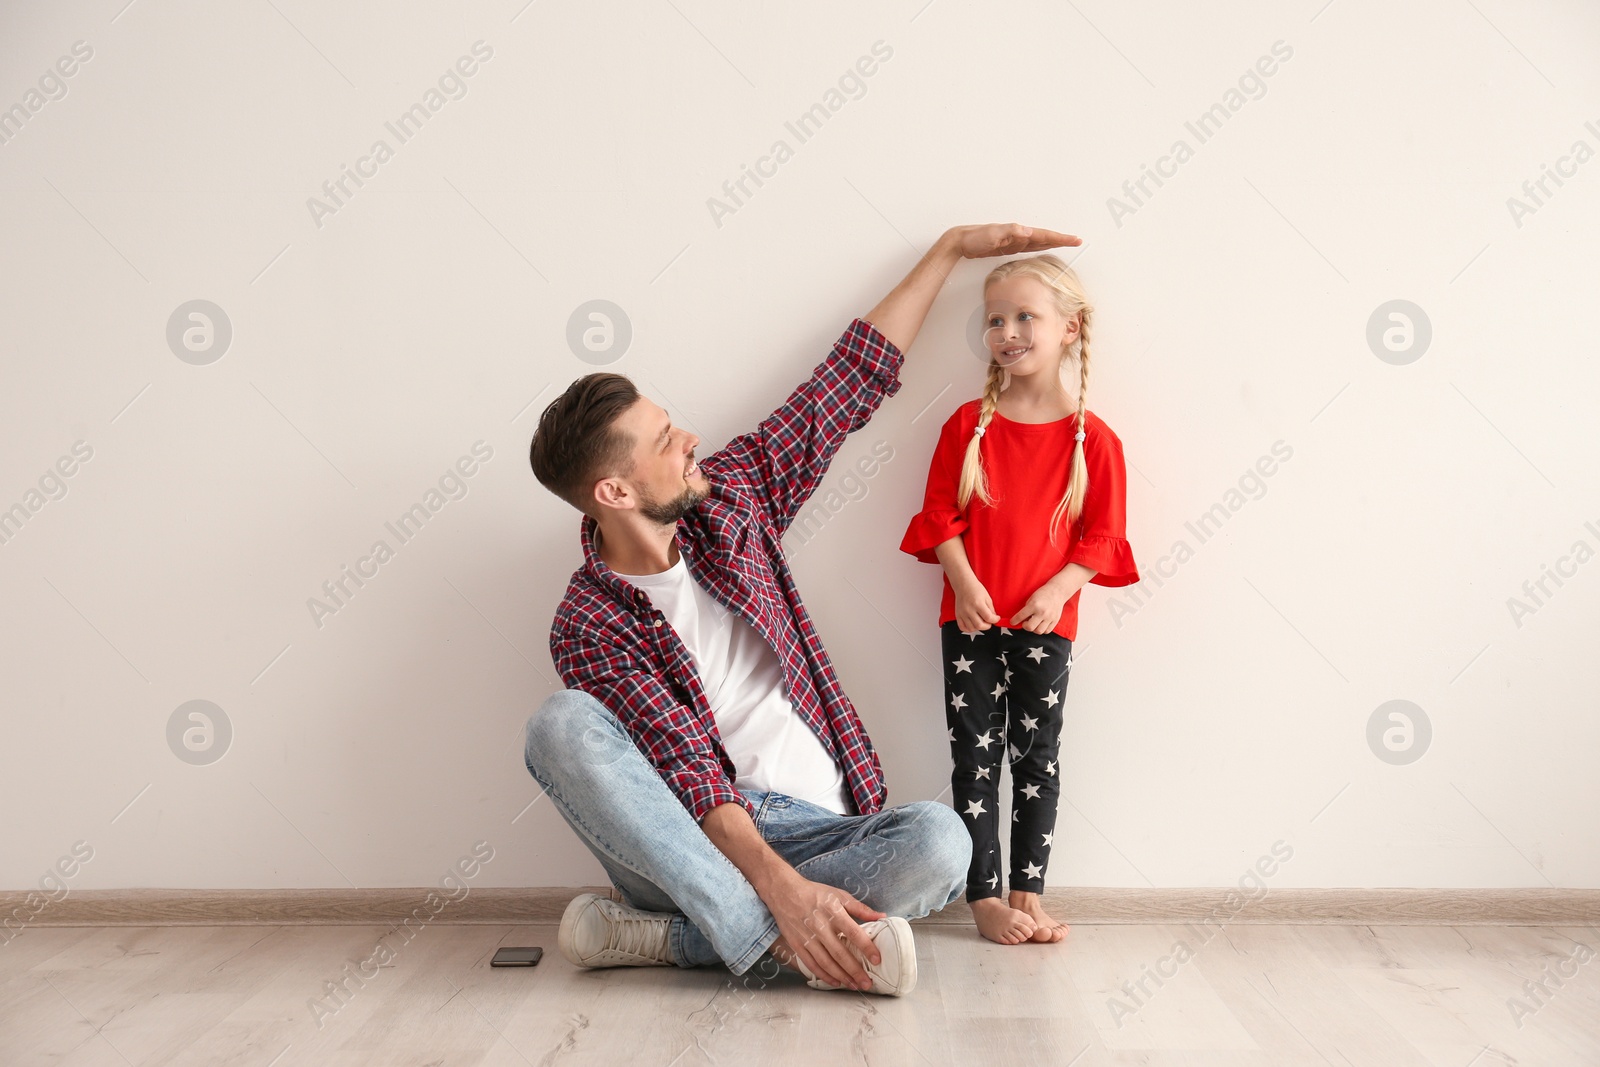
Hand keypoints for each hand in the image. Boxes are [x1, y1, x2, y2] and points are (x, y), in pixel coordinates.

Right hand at [764, 873, 885, 990]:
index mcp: (833, 912)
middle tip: (867, 983)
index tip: (877, 960)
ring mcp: (807, 937)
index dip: (867, 948)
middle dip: (855, 970)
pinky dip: (824, 975)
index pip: (854, 933)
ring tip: (854, 985)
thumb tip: (881, 916)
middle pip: (840, 953)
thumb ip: (860, 908)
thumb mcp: (839, 895)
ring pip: (826, 962)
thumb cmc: (814, 893)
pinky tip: (835, 981)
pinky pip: (812, 964)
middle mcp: (820, 926)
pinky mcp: (797, 944)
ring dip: (841, 976)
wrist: (784, 891)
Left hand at [946, 223, 1080, 260]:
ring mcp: (1013, 241)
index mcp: (1018, 232)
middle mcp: (1018, 235)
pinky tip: (1042, 248)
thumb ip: (1010, 231)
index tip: (1074, 239)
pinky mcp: (1007, 247)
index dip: (1060, 238)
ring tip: (1066, 243)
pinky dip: (1038, 247)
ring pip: (1038, 242)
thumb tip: (1028, 231)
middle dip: (1061, 239)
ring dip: (1052, 242)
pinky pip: (1028, 247)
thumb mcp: (992, 234)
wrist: (961, 241)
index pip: (1044, 235)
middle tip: (1077, 240)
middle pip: (1045, 237)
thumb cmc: (975, 238)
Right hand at [954, 576, 1000, 632]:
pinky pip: (962, 627)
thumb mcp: (987, 597)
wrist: (963, 584)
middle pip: (980, 625)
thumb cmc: (975, 588)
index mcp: (978, 604)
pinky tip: (973, 624)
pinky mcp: (958, 615)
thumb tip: (993, 619)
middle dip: (988, 625)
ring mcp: (962, 613)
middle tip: (989, 622)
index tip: (996, 618)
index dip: (995, 620)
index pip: (988, 618)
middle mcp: (969, 610)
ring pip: (972, 628)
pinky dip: (969, 629)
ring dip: (979, 628)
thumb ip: (991, 609)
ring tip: (981, 622)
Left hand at [1010, 581, 1068, 633]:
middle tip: (1025, 622)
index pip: (1021, 616)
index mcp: (1034, 605)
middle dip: (1025, 626)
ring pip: (1038, 631)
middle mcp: (1042, 612)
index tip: (1012, 622)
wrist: (1057, 591)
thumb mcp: (1031, 598)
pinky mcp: (1055, 621)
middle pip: (1030, 627)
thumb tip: (1021, 619)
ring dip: (1034, 628)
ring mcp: (1049, 617)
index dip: (1014, 621)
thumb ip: (1026, 609)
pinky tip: (1041, 624)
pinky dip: (1042, 629)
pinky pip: (1047, 631)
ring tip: (1034, 623)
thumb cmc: (1043, 594)